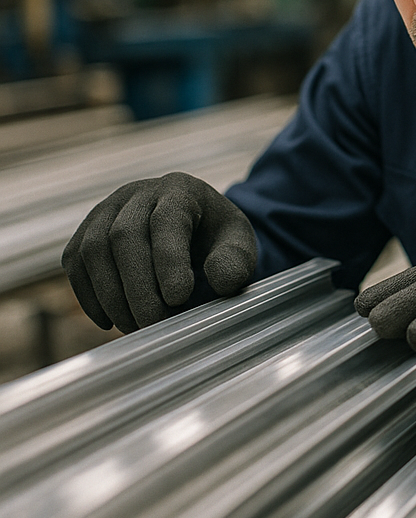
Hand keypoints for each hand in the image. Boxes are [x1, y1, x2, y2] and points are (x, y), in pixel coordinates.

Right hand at [62, 172, 256, 332]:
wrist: (192, 227)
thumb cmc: (217, 238)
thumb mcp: (239, 245)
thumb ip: (235, 262)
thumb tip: (219, 280)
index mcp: (180, 190)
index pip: (168, 220)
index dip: (169, 260)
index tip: (179, 298)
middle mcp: (138, 194)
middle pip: (124, 236)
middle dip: (137, 286)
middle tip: (154, 323)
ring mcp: (106, 210)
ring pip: (93, 250)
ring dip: (111, 295)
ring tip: (137, 326)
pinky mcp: (86, 233)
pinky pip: (75, 263)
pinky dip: (89, 296)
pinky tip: (112, 321)